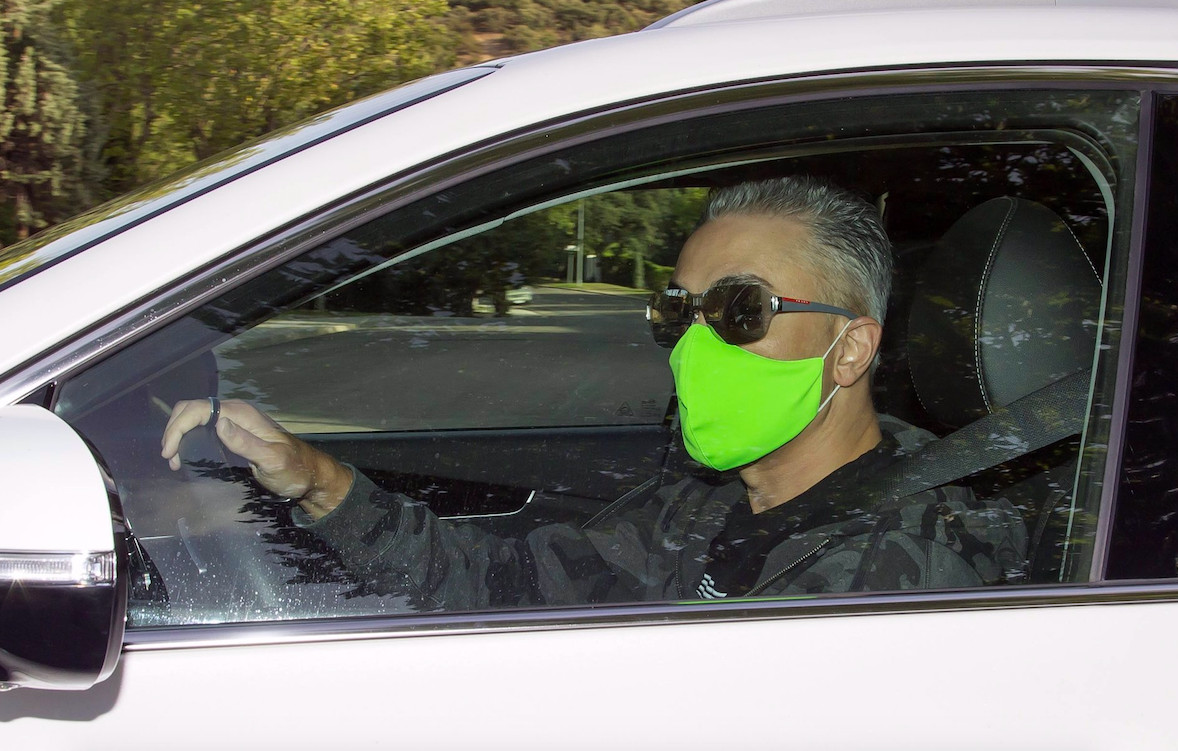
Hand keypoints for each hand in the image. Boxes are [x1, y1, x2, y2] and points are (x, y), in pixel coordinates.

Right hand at [160, 399, 352, 518]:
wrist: (308, 475)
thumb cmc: (293, 469)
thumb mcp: (271, 460)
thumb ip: (246, 442)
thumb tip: (219, 423)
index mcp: (242, 414)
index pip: (199, 409)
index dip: (178, 427)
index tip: (170, 452)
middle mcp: (236, 413)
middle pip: (192, 409)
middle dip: (174, 429)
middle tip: (169, 457)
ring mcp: (234, 422)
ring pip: (195, 417)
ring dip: (179, 434)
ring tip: (173, 459)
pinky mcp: (234, 432)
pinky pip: (203, 427)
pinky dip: (188, 437)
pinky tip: (184, 455)